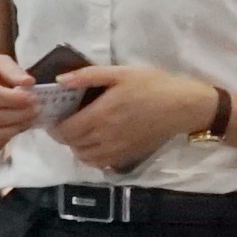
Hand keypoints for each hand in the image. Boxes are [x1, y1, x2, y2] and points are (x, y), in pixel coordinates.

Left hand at [42, 63, 221, 168]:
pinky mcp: (126, 157)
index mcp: (101, 115)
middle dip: (63, 134)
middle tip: (65, 121)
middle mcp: (105, 137)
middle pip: (71, 145)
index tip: (54, 116)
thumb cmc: (152, 85)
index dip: (54, 126)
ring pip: (84, 157)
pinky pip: (99, 163)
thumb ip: (88, 76)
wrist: (182, 106)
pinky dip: (91, 156)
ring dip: (76, 146)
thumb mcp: (120, 73)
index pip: (65, 130)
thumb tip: (59, 82)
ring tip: (80, 132)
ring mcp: (116, 150)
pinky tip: (96, 143)